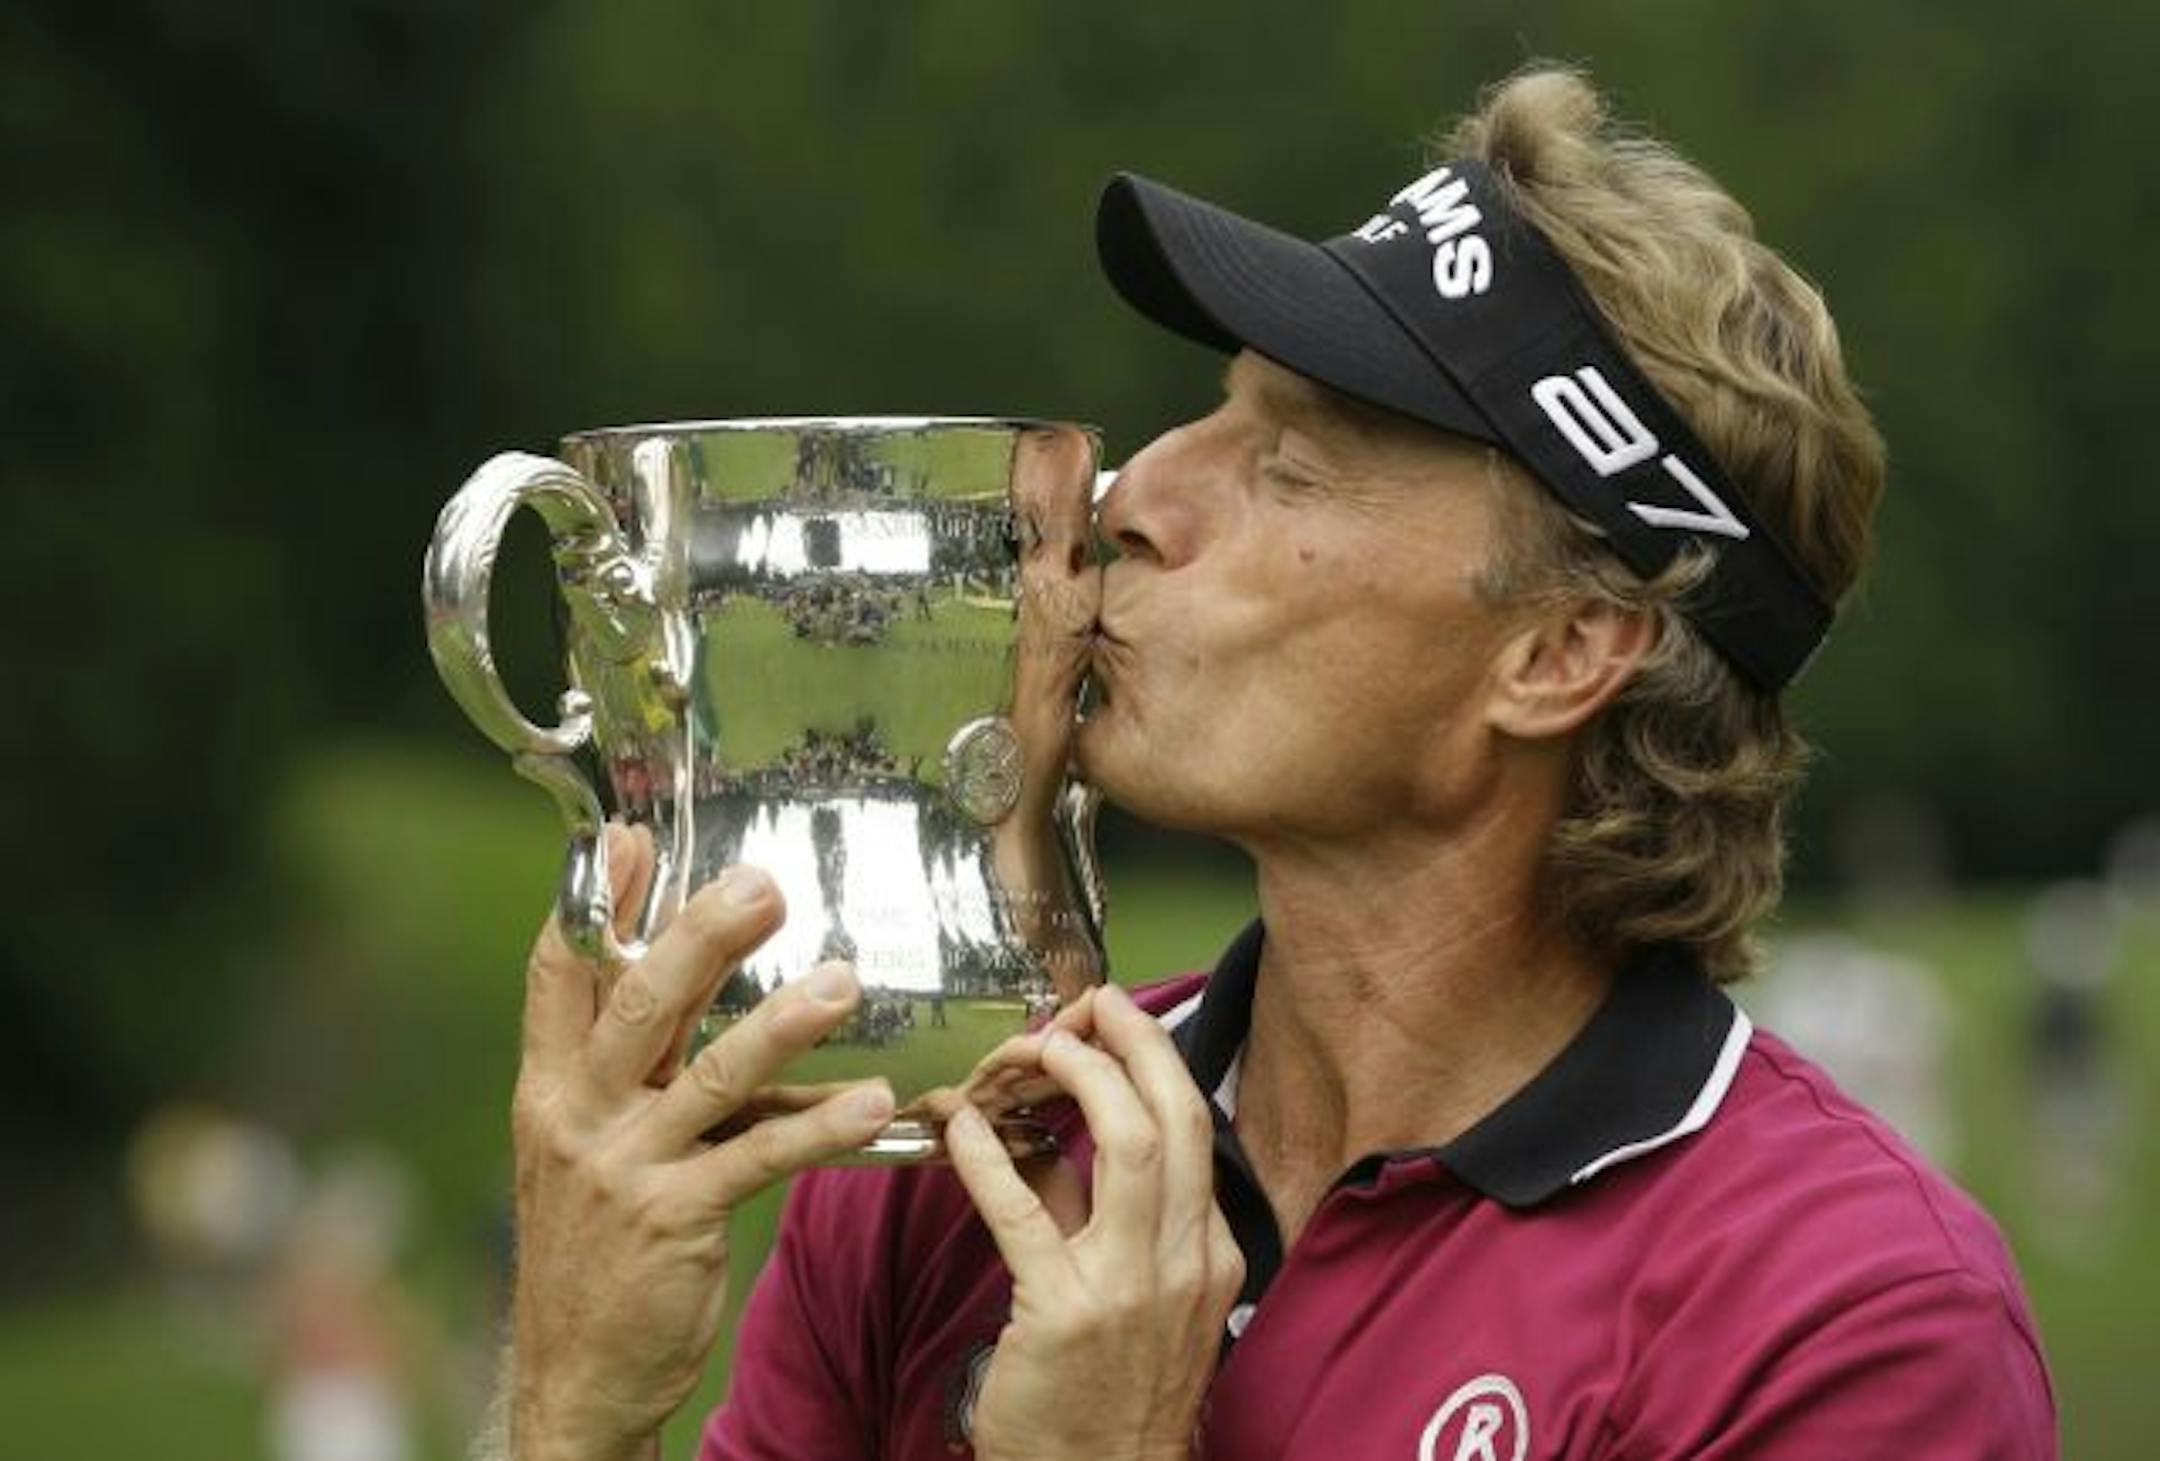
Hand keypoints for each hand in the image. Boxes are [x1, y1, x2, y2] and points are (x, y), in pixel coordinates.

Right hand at [507, 825, 895, 1460]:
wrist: (575, 1372)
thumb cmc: (596, 1246)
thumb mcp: (584, 1145)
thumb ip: (627, 1065)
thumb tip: (678, 971)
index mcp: (548, 1088)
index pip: (560, 975)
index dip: (597, 902)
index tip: (634, 835)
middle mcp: (577, 1118)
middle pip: (639, 1006)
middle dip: (700, 938)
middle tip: (762, 884)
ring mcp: (624, 1169)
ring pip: (709, 1076)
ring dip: (782, 1024)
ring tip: (843, 982)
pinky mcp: (676, 1220)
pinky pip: (759, 1158)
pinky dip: (818, 1126)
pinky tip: (874, 1101)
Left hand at [945, 984, 1243, 1460]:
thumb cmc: (1111, 1396)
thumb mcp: (1136, 1301)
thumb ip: (1098, 1219)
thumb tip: (1047, 1147)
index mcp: (1211, 1252)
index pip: (1196, 1128)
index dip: (1154, 1062)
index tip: (1116, 1024)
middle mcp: (1187, 1260)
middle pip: (1178, 1118)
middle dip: (1135, 1045)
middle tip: (1090, 1004)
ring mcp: (1133, 1286)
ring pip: (1132, 1146)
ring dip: (1082, 1079)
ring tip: (1038, 1048)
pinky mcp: (1065, 1313)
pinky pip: (1027, 1214)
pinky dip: (990, 1160)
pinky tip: (962, 1130)